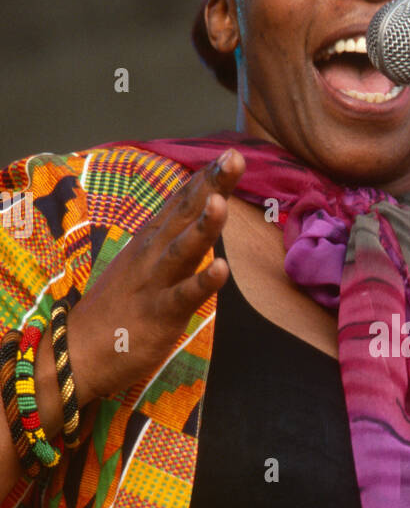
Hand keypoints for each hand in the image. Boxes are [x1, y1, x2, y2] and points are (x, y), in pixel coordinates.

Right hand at [65, 148, 244, 403]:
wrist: (77, 352)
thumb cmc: (116, 310)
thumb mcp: (141, 266)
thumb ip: (167, 242)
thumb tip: (193, 220)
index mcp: (150, 242)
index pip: (180, 204)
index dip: (204, 179)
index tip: (228, 154)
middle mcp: (151, 254)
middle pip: (184, 216)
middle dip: (211, 186)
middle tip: (234, 158)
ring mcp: (154, 283)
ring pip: (182, 250)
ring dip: (203, 226)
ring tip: (221, 201)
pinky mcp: (158, 314)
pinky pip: (184, 297)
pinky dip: (203, 283)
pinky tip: (222, 269)